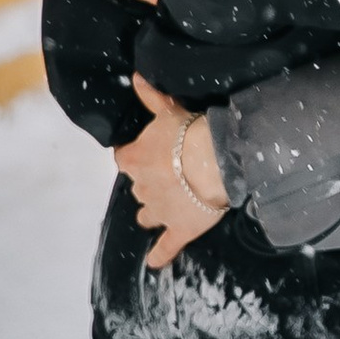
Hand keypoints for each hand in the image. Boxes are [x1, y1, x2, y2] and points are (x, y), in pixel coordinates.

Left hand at [116, 73, 230, 269]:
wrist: (214, 163)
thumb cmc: (189, 133)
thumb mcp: (168, 110)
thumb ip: (150, 96)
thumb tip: (136, 75)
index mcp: (132, 160)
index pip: (125, 159)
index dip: (136, 156)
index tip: (146, 153)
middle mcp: (140, 188)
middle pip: (138, 188)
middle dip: (150, 184)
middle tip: (169, 175)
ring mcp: (158, 212)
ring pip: (147, 215)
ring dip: (154, 212)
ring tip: (166, 208)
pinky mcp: (178, 231)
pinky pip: (164, 247)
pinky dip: (159, 255)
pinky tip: (154, 262)